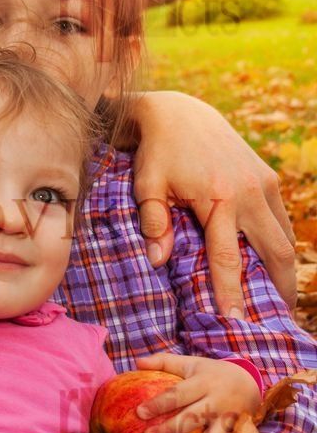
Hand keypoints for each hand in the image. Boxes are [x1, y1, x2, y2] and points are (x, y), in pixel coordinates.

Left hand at [131, 91, 296, 315]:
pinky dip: (280, 244)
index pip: (228, 257)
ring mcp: (264, 184)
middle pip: (277, 252)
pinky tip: (273, 264)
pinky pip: (281, 219)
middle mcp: (250, 192)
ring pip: (286, 237)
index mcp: (219, 198)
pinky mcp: (268, 177)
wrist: (179, 113)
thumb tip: (158, 261)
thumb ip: (153, 223)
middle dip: (280, 287)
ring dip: (284, 268)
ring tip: (278, 298)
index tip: (233, 320)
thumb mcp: (146, 185)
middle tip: (274, 319)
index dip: (231, 291)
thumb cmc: (156, 153)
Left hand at [133, 353, 260, 432]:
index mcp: (204, 383)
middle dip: (170, 430)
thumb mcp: (191, 363)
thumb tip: (137, 362)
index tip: (139, 413)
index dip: (159, 404)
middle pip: (193, 419)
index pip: (178, 394)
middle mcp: (218, 402)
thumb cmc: (211, 374)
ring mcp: (230, 422)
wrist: (251, 383)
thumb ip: (164, 362)